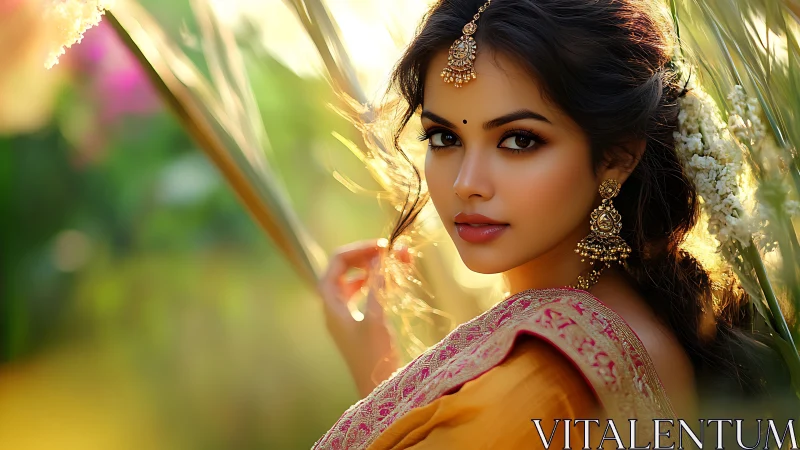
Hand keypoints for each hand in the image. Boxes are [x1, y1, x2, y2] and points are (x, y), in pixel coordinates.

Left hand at [316, 238, 410, 396]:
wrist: (375, 388)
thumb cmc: (373, 355)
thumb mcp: (376, 317)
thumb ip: (377, 285)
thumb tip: (380, 258)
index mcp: (331, 303)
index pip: (337, 263)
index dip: (358, 251)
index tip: (382, 247)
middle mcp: (333, 306)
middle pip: (342, 270)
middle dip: (365, 257)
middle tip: (388, 252)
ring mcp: (343, 315)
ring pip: (351, 281)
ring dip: (368, 269)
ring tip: (389, 263)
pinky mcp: (355, 323)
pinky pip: (358, 294)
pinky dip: (371, 284)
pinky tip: (385, 283)